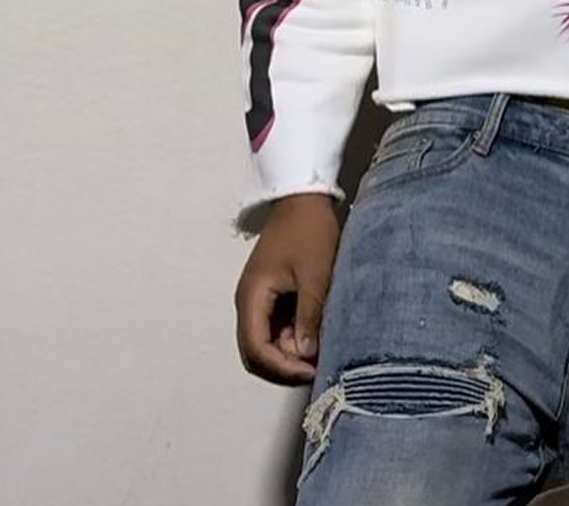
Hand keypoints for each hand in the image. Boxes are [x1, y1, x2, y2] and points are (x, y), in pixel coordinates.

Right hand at [234, 192, 339, 384]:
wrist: (305, 197)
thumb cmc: (308, 230)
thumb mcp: (315, 275)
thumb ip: (309, 315)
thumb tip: (306, 354)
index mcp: (252, 296)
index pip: (256, 349)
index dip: (281, 367)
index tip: (310, 370)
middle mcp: (249, 301)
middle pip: (257, 351)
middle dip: (284, 364)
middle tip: (316, 365)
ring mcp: (259, 297)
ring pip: (267, 340)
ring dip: (290, 350)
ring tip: (319, 349)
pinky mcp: (271, 292)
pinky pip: (277, 325)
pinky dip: (293, 335)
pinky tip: (315, 332)